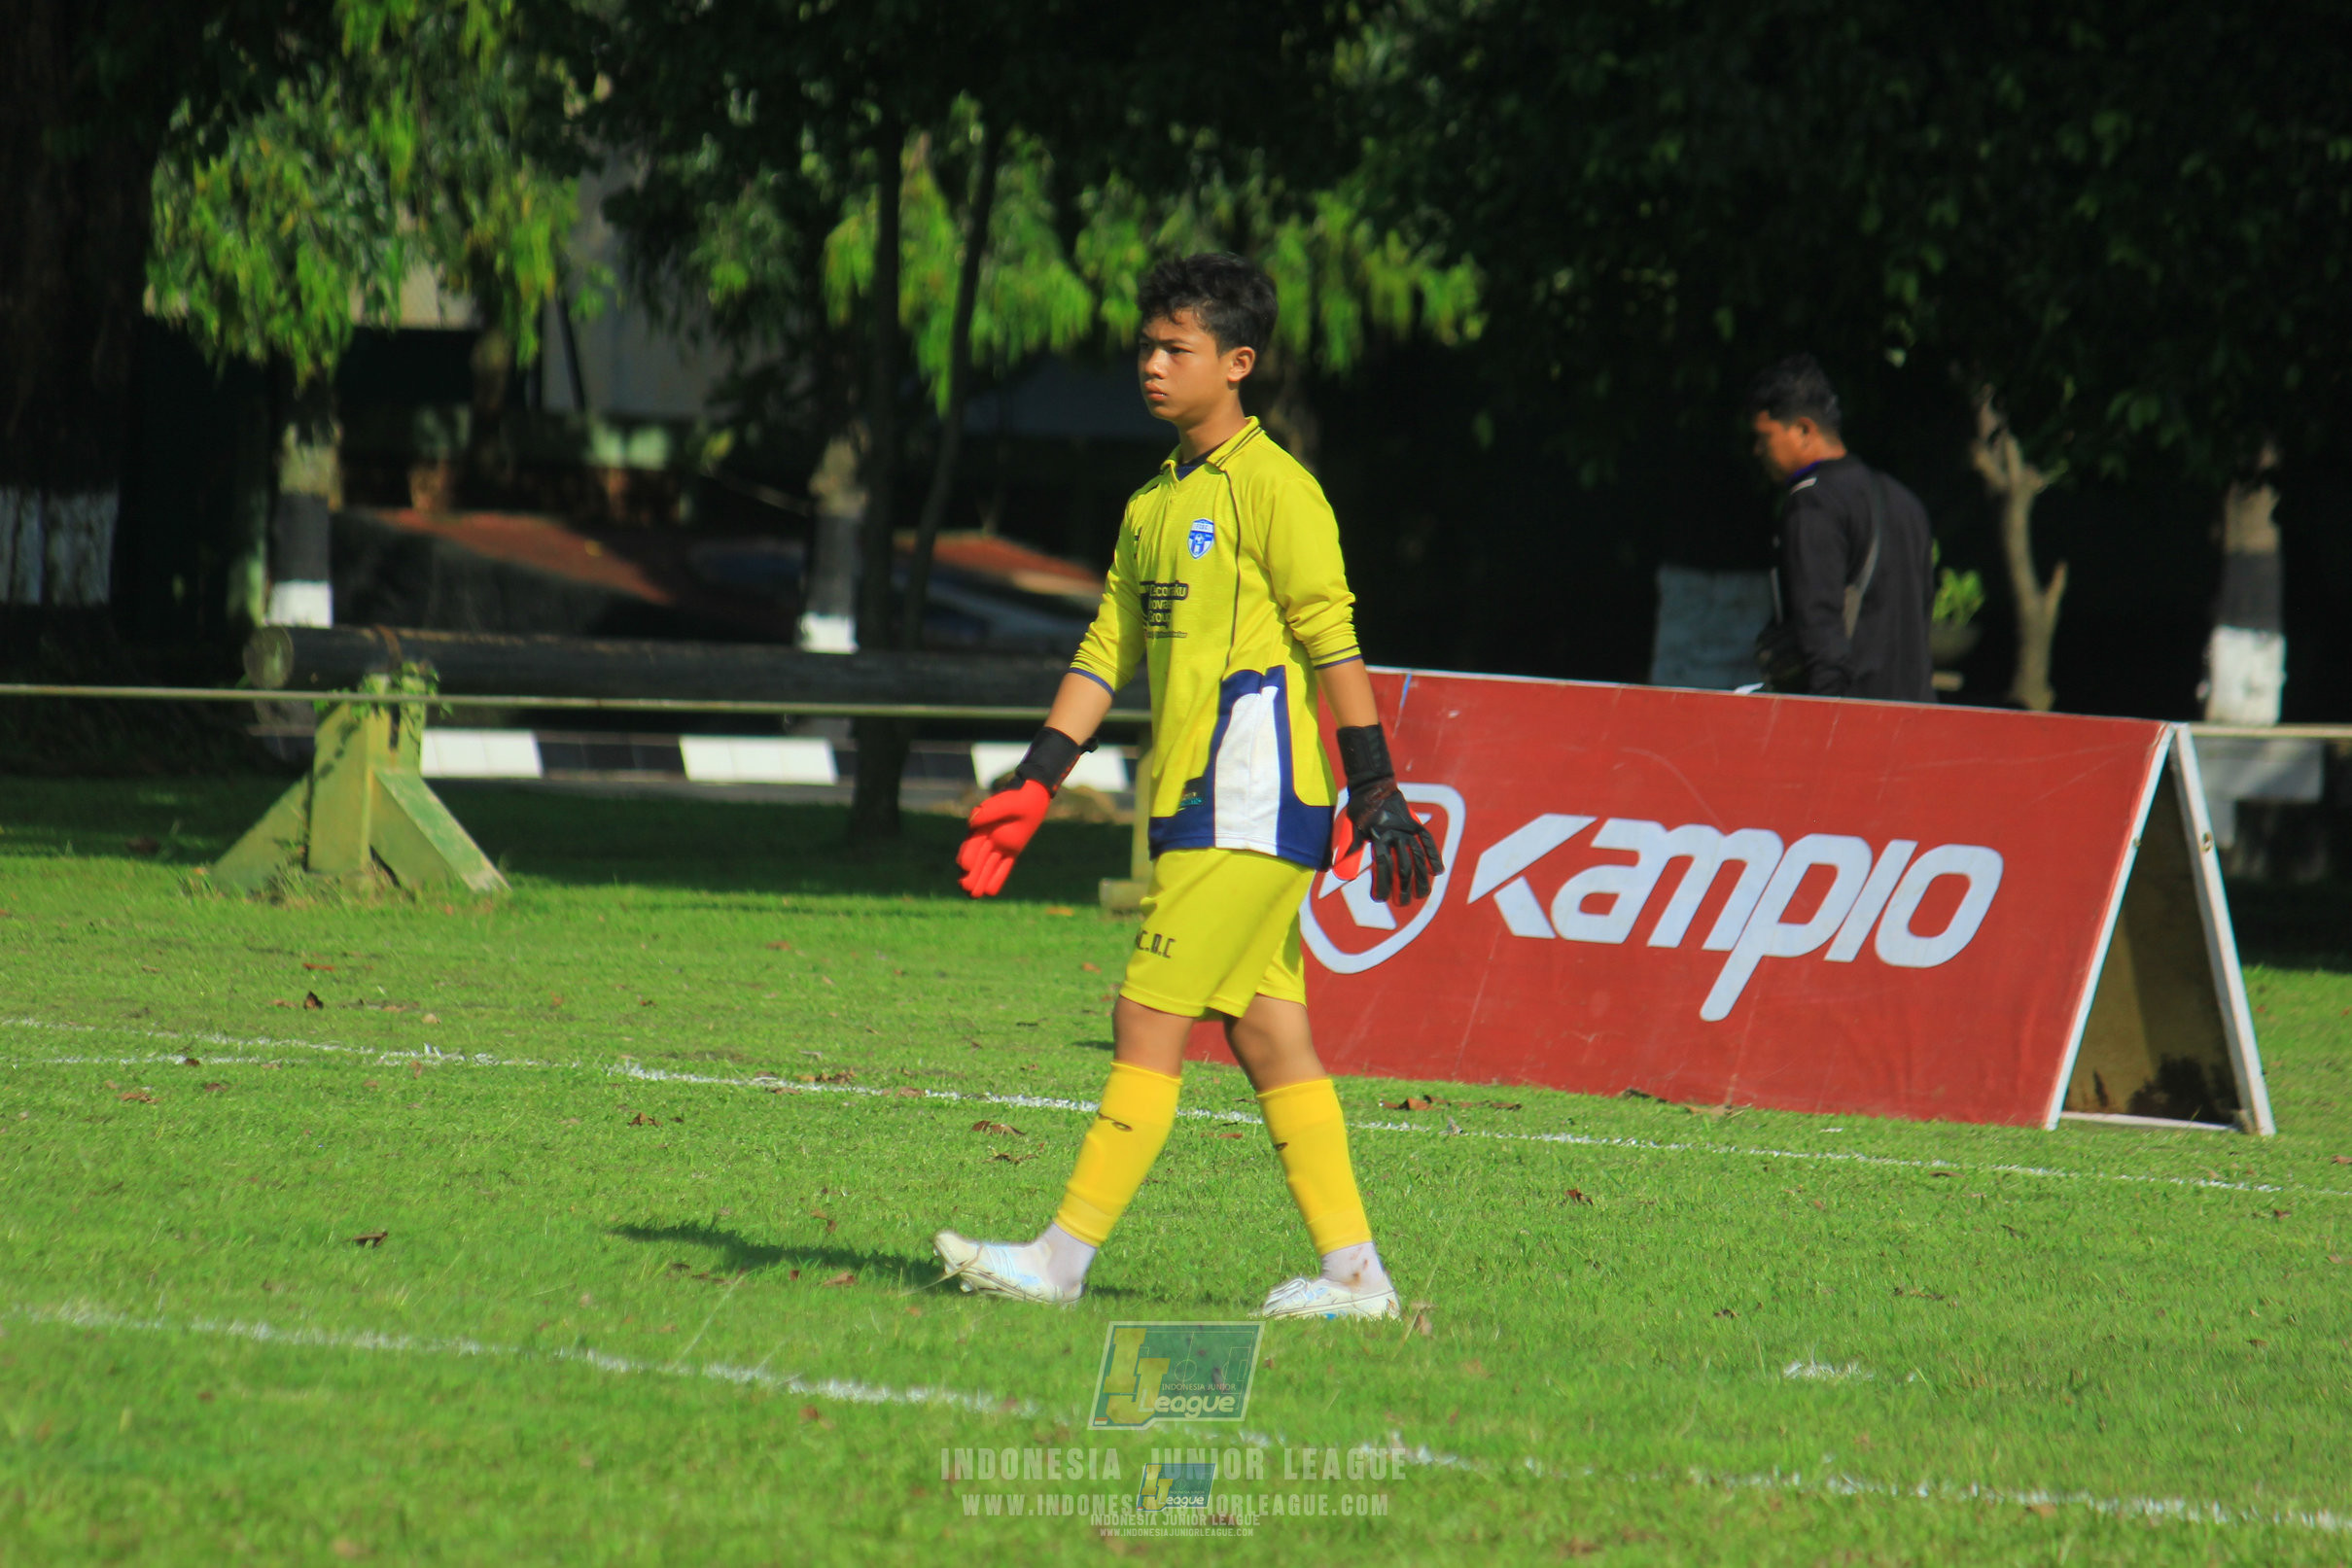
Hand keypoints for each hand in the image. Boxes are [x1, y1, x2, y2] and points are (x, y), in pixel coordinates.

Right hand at [957, 779, 1051, 896]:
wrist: (1032, 797)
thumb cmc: (1017, 798)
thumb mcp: (1005, 804)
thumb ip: (989, 812)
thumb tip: (971, 824)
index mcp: (982, 827)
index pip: (973, 844)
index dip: (968, 855)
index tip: (964, 867)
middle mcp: (987, 838)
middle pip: (977, 860)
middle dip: (971, 874)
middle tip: (965, 888)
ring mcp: (999, 845)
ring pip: (988, 866)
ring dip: (981, 880)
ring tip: (973, 896)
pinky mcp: (1011, 850)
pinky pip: (1004, 867)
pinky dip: (997, 878)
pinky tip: (990, 892)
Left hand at [1336, 779, 1440, 905]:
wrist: (1373, 784)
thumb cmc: (1359, 809)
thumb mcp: (1352, 829)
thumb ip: (1351, 850)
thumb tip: (1341, 873)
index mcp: (1377, 836)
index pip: (1382, 866)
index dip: (1382, 885)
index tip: (1380, 900)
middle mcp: (1394, 833)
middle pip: (1402, 866)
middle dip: (1403, 888)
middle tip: (1402, 904)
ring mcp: (1407, 828)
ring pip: (1417, 857)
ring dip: (1421, 878)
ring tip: (1422, 895)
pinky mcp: (1415, 823)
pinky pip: (1427, 841)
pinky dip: (1434, 855)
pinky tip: (1437, 872)